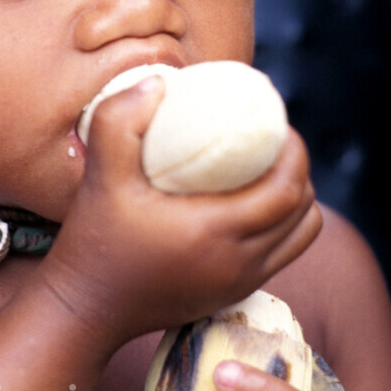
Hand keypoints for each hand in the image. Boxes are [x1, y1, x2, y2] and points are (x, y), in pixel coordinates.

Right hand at [39, 76, 321, 346]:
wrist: (86, 308)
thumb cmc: (94, 239)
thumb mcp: (100, 174)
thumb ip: (120, 120)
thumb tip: (161, 81)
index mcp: (215, 232)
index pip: (288, 190)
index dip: (295, 152)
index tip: (276, 122)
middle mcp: (239, 263)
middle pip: (304, 212)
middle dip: (299, 169)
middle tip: (274, 138)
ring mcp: (241, 283)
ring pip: (301, 236)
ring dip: (296, 199)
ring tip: (269, 167)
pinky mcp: (235, 294)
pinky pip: (283, 253)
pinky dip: (283, 224)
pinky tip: (253, 200)